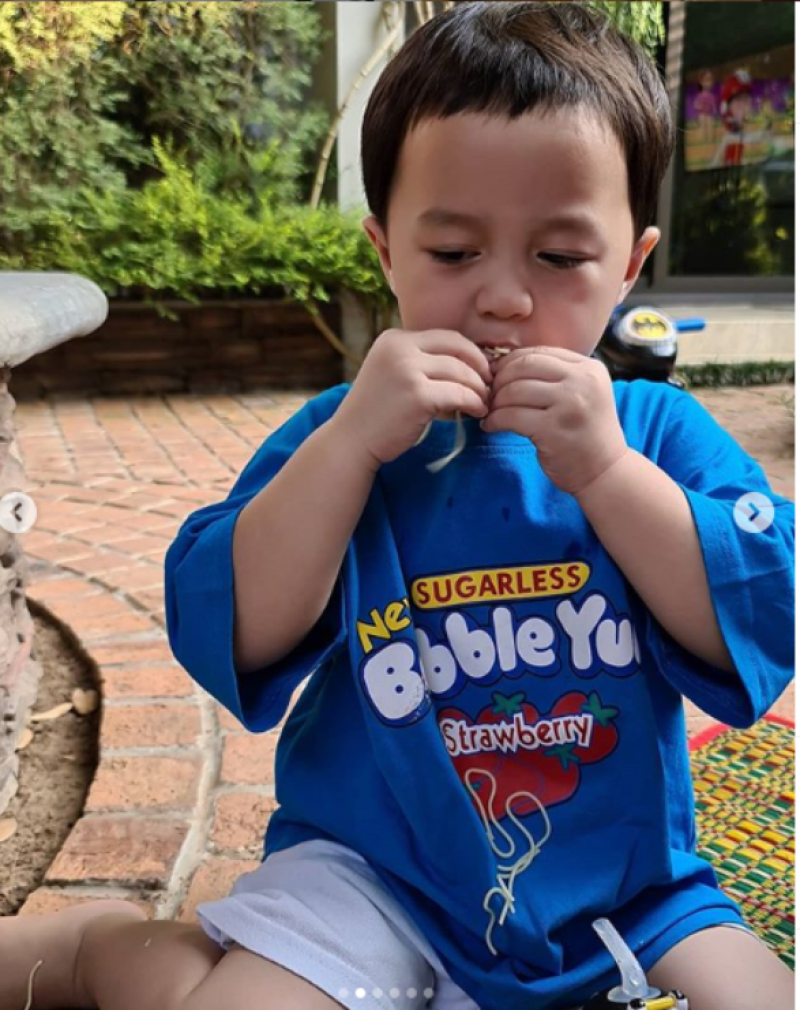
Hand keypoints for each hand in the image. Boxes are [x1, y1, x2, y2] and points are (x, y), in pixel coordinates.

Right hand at [334, 329, 492, 470]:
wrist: (351, 440)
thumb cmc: (376, 413)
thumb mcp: (392, 373)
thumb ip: (419, 362)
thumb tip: (466, 363)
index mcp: (394, 338)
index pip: (446, 337)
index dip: (470, 352)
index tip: (482, 370)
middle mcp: (400, 348)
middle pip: (458, 349)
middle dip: (480, 367)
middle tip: (490, 386)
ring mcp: (407, 369)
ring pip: (461, 372)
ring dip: (479, 388)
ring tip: (484, 403)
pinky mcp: (417, 394)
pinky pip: (459, 394)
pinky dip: (474, 403)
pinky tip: (477, 413)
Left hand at [482, 346, 628, 495]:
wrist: (605, 471)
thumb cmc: (585, 433)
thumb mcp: (581, 394)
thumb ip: (553, 376)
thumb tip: (502, 364)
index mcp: (589, 368)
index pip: (539, 353)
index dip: (510, 361)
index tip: (496, 374)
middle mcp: (582, 382)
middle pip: (524, 366)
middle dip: (500, 379)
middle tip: (490, 394)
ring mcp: (569, 405)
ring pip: (514, 390)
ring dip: (495, 402)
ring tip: (491, 412)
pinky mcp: (552, 429)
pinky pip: (510, 416)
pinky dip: (494, 420)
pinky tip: (491, 426)